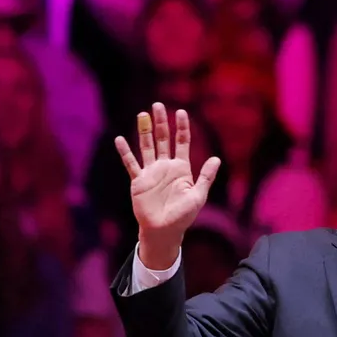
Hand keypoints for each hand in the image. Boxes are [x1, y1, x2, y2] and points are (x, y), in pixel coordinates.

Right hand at [114, 103, 220, 268]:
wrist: (164, 231)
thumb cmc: (183, 216)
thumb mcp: (198, 195)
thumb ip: (206, 177)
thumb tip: (216, 158)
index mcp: (182, 168)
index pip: (182, 142)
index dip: (182, 127)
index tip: (181, 112)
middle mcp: (166, 166)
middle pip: (163, 139)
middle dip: (161, 122)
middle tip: (158, 105)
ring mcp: (151, 172)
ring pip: (147, 146)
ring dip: (144, 131)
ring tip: (142, 114)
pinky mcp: (139, 181)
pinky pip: (131, 163)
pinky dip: (125, 152)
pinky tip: (119, 139)